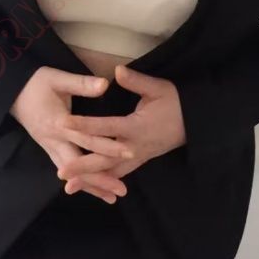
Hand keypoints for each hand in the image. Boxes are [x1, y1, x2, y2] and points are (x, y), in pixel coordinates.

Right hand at [10, 66, 134, 203]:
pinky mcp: (48, 149)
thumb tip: (105, 85)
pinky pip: (66, 168)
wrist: (11, 92)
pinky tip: (92, 189)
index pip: (87, 139)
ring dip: (91, 185)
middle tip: (121, 191)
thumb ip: (81, 83)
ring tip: (111, 197)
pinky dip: (79, 181)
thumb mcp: (57, 78)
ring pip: (71, 172)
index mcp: (59, 123)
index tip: (129, 153)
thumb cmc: (36, 83)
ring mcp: (49, 147)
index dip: (108, 146)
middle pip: (79, 165)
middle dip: (100, 179)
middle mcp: (54, 141)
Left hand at [57, 64, 186, 192]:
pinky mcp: (140, 160)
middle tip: (62, 173)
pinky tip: (91, 186)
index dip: (84, 125)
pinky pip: (120, 174)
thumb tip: (117, 71)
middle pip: (104, 159)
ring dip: (90, 180)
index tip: (64, 124)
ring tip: (69, 187)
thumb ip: (136, 81)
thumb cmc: (176, 103)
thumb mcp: (158, 88)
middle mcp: (134, 147)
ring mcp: (138, 157)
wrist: (196, 122)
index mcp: (136, 127)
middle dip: (82, 166)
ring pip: (110, 172)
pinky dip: (105, 181)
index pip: (105, 127)